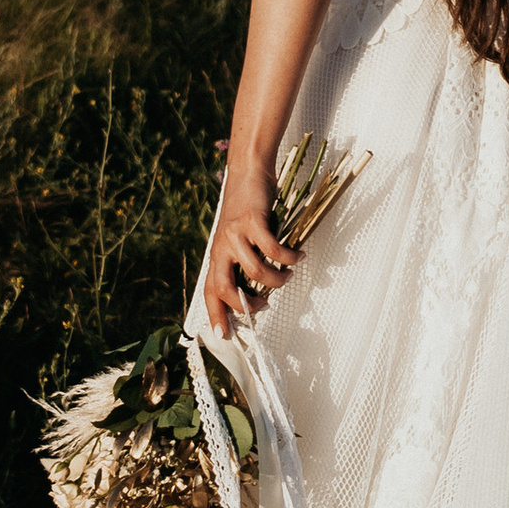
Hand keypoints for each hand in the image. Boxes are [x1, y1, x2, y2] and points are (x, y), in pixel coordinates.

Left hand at [202, 164, 297, 339]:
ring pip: (255, 272)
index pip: (210, 290)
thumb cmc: (246, 208)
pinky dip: (289, 257)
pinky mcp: (253, 221)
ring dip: (276, 280)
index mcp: (217, 254)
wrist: (248, 172)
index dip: (215, 314)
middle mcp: (222, 246)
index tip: (223, 335)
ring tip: (287, 276)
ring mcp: (236, 234)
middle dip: (245, 305)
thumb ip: (241, 261)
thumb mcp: (237, 238)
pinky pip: (273, 249)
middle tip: (263, 306)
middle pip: (225, 288)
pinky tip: (298, 256)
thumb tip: (257, 290)